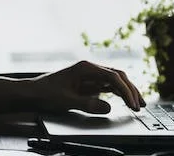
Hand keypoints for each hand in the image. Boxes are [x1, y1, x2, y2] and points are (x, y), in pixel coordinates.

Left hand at [29, 61, 144, 113]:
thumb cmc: (46, 93)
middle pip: (117, 76)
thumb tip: (108, 107)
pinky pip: (108, 86)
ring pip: (115, 81)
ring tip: (138, 104)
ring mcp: (90, 75)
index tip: (132, 103)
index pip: (112, 77)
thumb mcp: (66, 101)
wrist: (32, 93)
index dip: (125, 90)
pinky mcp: (88, 83)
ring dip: (127, 91)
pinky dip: (118, 93)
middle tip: (140, 105)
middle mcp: (89, 69)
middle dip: (131, 90)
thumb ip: (88, 104)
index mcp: (85, 68)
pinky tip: (126, 101)